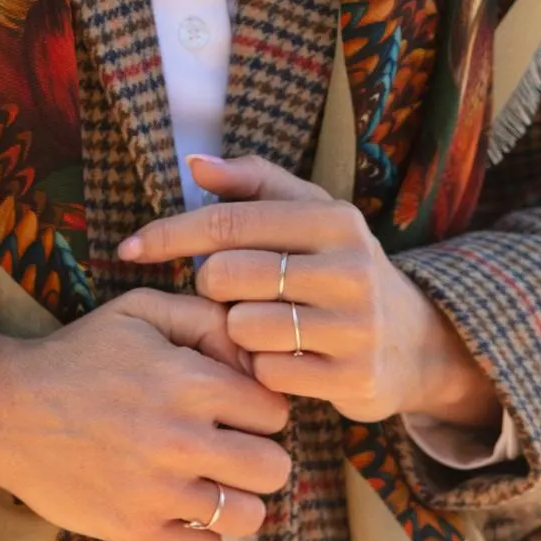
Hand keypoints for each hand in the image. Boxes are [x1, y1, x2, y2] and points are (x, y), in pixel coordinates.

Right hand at [0, 287, 292, 540]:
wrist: (6, 408)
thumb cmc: (80, 354)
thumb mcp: (140, 310)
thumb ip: (205, 317)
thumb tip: (253, 355)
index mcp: (190, 382)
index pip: (275, 411)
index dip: (260, 408)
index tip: (237, 410)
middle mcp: (182, 440)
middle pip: (275, 469)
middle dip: (261, 456)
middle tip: (233, 449)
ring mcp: (159, 492)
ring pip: (248, 516)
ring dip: (237, 500)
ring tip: (213, 482)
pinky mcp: (134, 532)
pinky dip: (203, 535)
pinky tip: (183, 509)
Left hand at [117, 152, 502, 430]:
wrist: (413, 341)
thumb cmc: (337, 266)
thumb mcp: (308, 213)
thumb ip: (251, 182)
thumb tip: (195, 163)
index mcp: (332, 219)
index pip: (226, 222)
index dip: (168, 234)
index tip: (128, 248)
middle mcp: (349, 267)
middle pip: (226, 276)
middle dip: (212, 287)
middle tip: (231, 293)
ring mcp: (355, 325)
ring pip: (244, 328)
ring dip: (237, 331)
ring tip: (261, 325)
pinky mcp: (355, 377)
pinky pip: (269, 373)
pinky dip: (262, 368)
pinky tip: (282, 359)